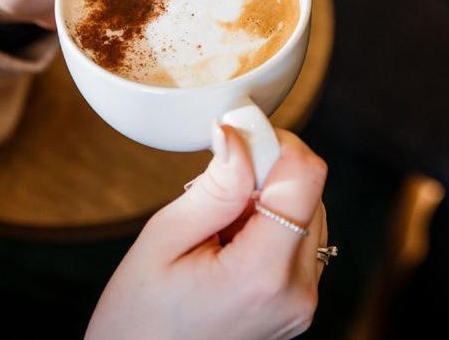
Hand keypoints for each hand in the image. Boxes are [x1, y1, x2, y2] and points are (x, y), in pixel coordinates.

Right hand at [86, 126, 328, 339]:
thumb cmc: (138, 316)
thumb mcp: (163, 239)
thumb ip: (215, 186)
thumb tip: (241, 133)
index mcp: (262, 273)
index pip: (306, 177)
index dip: (275, 142)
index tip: (239, 134)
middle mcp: (296, 292)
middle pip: (310, 193)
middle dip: (266, 176)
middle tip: (213, 192)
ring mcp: (302, 305)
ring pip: (308, 216)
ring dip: (268, 204)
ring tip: (217, 229)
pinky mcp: (298, 309)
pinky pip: (300, 246)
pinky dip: (270, 231)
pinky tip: (229, 247)